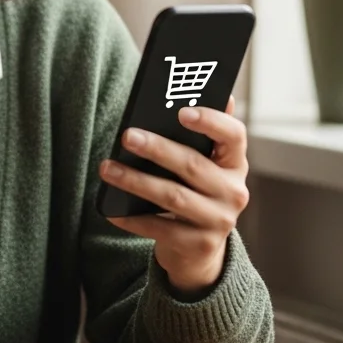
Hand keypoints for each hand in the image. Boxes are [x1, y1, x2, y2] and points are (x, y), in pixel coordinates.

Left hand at [99, 97, 248, 297]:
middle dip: (157, 149)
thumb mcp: (204, 164)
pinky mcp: (199, 245)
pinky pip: (160, 228)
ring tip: (107, 168)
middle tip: (127, 136)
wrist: (199, 248)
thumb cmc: (194, 191)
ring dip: (136, 181)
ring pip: (172, 196)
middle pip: (193, 165)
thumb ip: (199, 135)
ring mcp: (219, 221)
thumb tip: (201, 94)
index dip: (211, 121)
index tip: (181, 111)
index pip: (234, 136)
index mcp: (235, 163)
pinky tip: (111, 209)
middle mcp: (234, 192)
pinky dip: (132, 218)